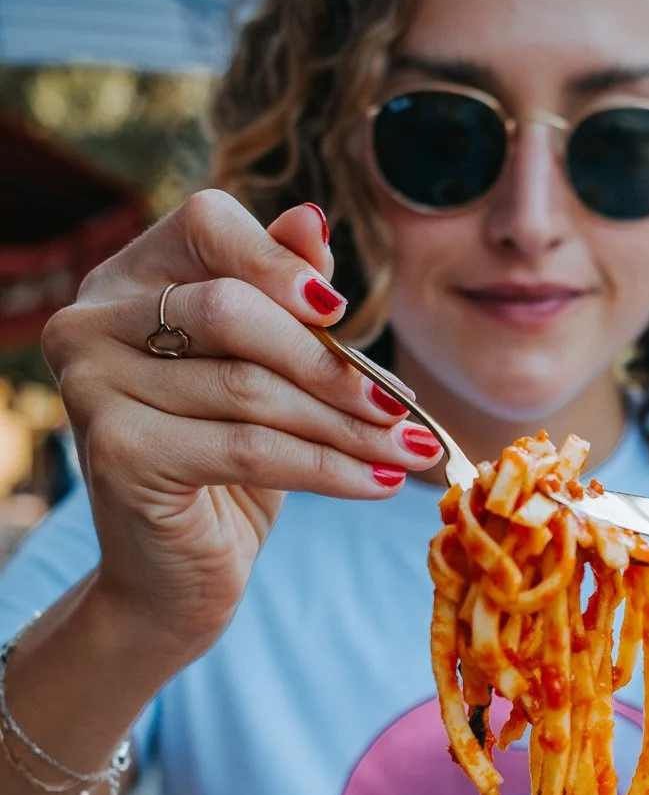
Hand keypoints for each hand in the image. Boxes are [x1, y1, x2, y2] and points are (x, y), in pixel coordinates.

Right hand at [42, 190, 442, 660]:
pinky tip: (382, 482)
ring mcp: (93, 387)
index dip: (279, 261)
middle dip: (330, 364)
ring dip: (347, 425)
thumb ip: (280, 293)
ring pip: (250, 390)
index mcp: (124, 281)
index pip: (205, 225)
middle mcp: (91, 323)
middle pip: (232, 312)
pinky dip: (331, 468)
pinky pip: (250, 449)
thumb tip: (313, 219)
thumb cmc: (222, 464)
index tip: (343, 314)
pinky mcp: (119, 454)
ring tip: (411, 447)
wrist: (173, 575)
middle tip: (400, 404)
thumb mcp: (261, 373)